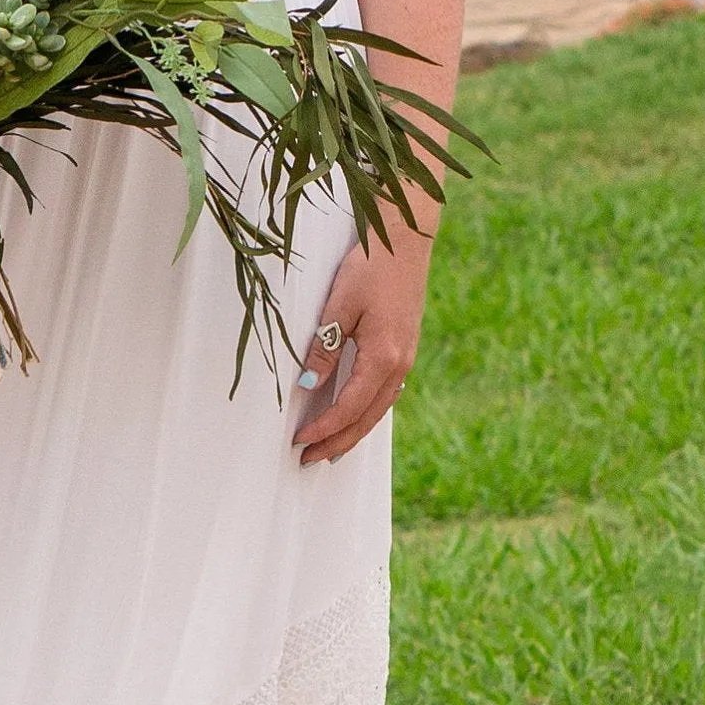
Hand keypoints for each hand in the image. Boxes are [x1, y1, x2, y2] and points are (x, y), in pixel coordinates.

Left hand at [292, 229, 432, 466]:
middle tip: (309, 461)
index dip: (323, 428)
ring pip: (378, 409)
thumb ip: (325, 347)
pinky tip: (355, 415)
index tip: (299, 442)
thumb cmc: (371, 268)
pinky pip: (386, 394)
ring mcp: (406, 359)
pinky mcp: (404, 349)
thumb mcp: (341, 304)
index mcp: (383, 358)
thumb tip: (306, 386)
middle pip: (366, 419)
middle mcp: (399, 366)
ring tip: (330, 449)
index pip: (348, 407)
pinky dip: (367, 412)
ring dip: (354, 432)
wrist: (405, 242)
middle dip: (337, 442)